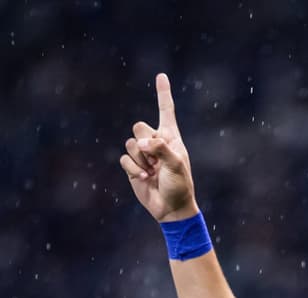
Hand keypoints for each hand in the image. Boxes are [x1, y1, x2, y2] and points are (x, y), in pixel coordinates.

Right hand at [120, 73, 197, 221]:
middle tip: (157, 161)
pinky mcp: (133, 166)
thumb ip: (160, 148)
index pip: (166, 110)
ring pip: (130, 143)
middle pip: (139, 126)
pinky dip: (133, 169)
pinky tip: (144, 178)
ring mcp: (143, 154)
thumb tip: (141, 143)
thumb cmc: (180, 186)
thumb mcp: (176, 164)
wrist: (171, 209)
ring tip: (153, 172)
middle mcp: (156, 142)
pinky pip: (125, 159)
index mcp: (171, 137)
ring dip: (141, 159)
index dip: (163, 93)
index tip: (161, 75)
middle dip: (146, 143)